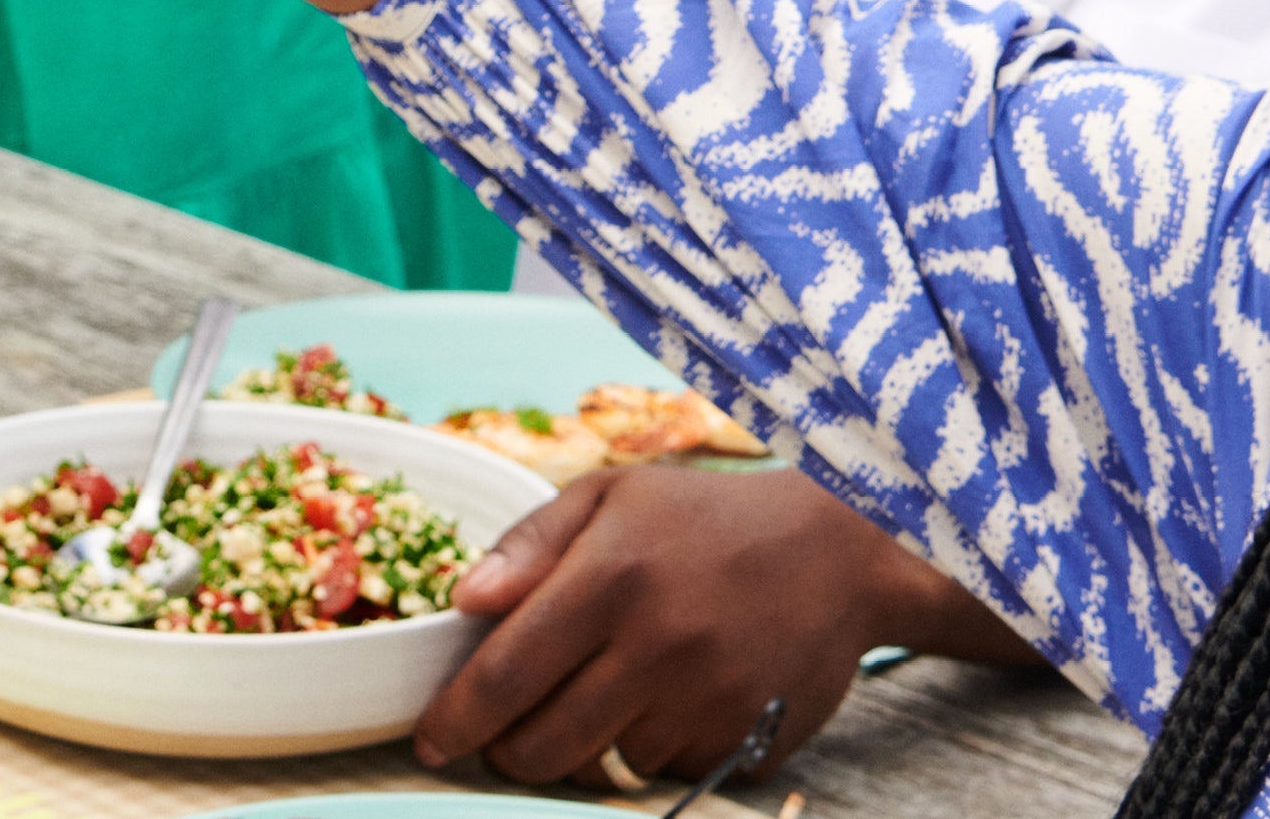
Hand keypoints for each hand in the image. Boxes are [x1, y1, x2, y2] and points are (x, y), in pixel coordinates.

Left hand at [411, 466, 980, 784]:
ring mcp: (704, 701)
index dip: (455, 720)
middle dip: (507, 753)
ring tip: (597, 700)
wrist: (839, 552)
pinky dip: (646, 753)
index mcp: (610, 577)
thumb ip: (529, 544)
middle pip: (543, 744)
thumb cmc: (706, 520)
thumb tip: (462, 600)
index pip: (506, 675)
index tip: (430, 741)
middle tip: (502, 737)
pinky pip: (664, 774)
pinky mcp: (743, 741)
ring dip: (582, 750)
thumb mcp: (614, 496)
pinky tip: (662, 704)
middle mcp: (656, 645)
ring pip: (601, 768)